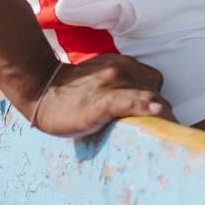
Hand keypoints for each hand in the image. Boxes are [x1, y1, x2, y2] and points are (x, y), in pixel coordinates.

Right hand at [29, 54, 175, 138]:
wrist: (42, 89)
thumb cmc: (75, 90)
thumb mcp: (104, 79)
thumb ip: (126, 86)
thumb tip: (147, 110)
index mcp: (124, 65)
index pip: (155, 84)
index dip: (158, 104)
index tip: (160, 125)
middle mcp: (122, 70)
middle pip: (156, 94)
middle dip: (162, 116)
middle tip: (162, 139)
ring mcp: (111, 83)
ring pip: (148, 97)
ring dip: (159, 117)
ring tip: (162, 137)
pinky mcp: (101, 100)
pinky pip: (128, 99)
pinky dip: (142, 104)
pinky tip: (154, 110)